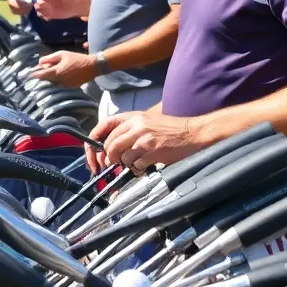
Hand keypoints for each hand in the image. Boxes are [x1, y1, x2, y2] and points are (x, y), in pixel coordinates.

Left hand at [26, 50, 97, 87]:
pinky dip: (58, 80)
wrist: (92, 66)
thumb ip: (50, 59)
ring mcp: (66, 85)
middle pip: (47, 80)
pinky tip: (61, 74)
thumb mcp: (62, 54)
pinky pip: (61, 84)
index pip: (42, 75)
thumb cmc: (76, 58)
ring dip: (51, 78)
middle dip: (43, 75)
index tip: (28, 75)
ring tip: (52, 70)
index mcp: (57, 72)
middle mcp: (60, 81)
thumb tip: (39, 62)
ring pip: (54, 83)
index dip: (34, 75)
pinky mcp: (71, 87)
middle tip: (41, 68)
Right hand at [34, 0, 83, 20]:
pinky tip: (49, 13)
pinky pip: (41, 15)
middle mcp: (46, 0)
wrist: (74, 6)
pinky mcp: (48, 14)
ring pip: (37, 7)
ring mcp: (46, 7)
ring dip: (40, 8)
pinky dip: (43, 14)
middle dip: (40, 0)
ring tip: (48, 8)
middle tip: (45, 3)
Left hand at [83, 111, 206, 174]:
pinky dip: (137, 169)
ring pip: (122, 156)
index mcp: (133, 116)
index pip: (104, 125)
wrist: (192, 133)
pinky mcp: (152, 151)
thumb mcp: (147, 121)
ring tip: (136, 163)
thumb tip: (110, 147)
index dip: (95, 141)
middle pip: (110, 145)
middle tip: (116, 163)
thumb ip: (129, 129)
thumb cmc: (171, 129)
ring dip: (126, 164)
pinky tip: (145, 167)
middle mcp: (136, 125)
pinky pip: (135, 165)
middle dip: (111, 158)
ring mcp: (144, 138)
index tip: (94, 152)